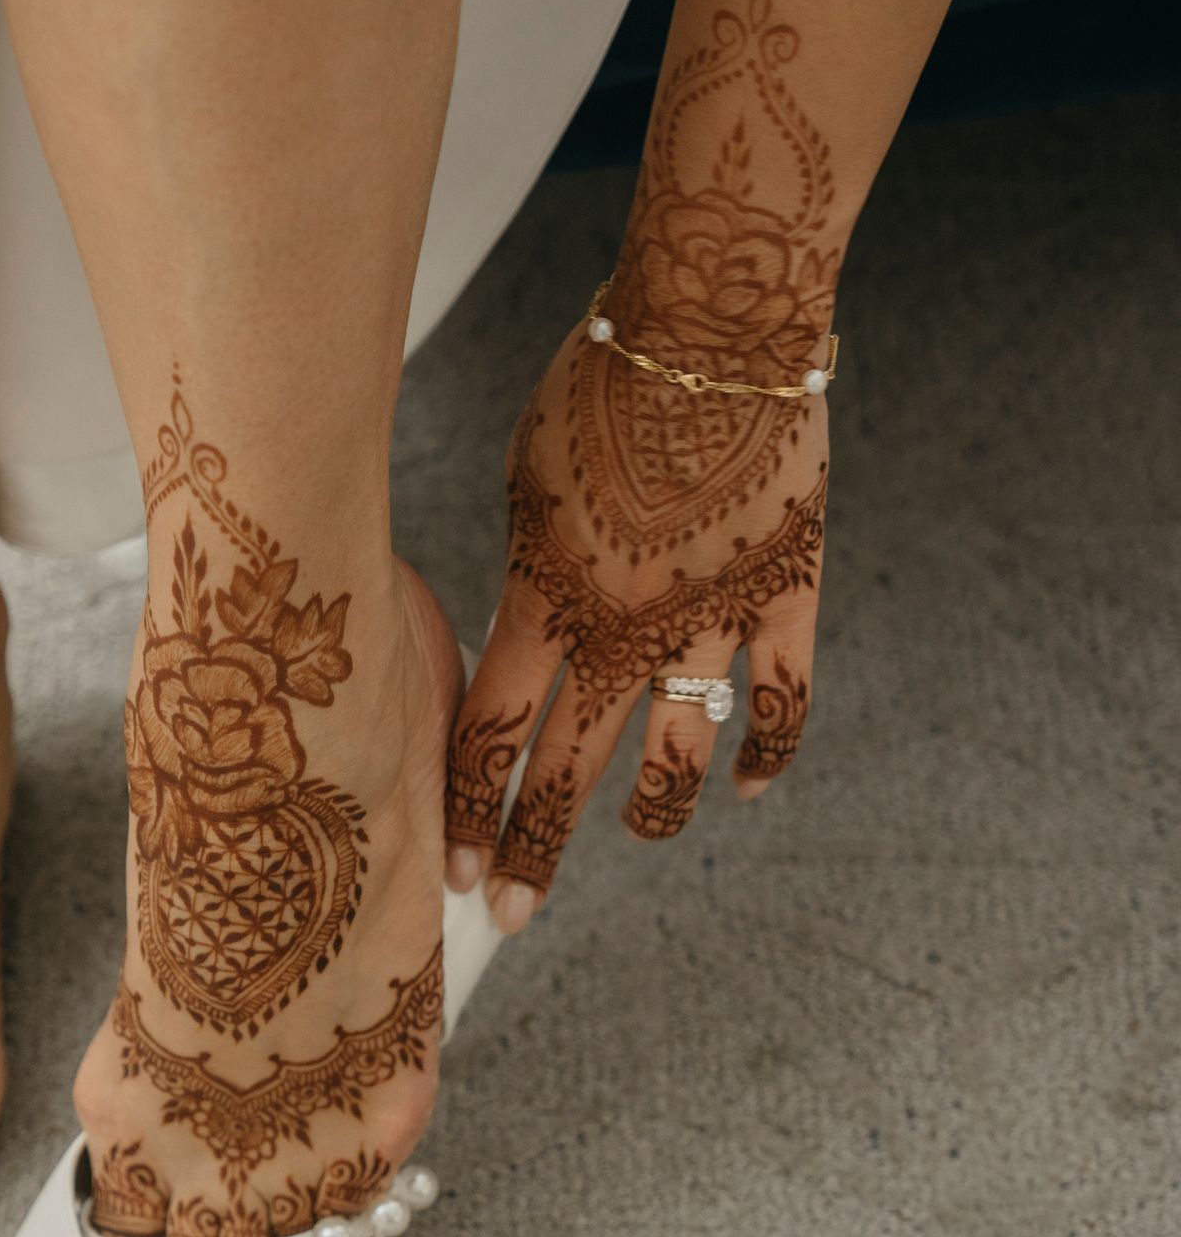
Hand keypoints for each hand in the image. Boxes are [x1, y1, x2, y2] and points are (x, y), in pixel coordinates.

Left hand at [444, 315, 826, 930]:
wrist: (713, 323)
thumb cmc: (597, 381)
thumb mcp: (525, 478)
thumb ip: (520, 574)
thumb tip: (508, 642)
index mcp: (548, 597)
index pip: (492, 735)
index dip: (468, 811)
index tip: (450, 872)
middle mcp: (627, 626)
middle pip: (569, 770)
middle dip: (534, 852)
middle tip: (511, 913)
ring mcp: (712, 618)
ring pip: (679, 756)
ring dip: (651, 814)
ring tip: (635, 838)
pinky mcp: (786, 594)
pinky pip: (785, 701)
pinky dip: (768, 755)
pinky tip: (747, 793)